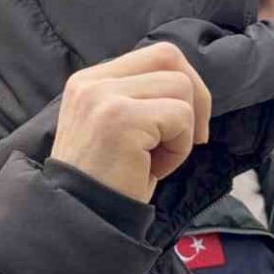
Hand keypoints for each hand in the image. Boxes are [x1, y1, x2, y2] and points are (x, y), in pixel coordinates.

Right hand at [50, 42, 211, 202]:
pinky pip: (180, 117)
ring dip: (183, 130)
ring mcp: (104, 98)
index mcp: (88, 81)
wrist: (78, 218)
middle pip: (170, 57)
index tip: (182, 124)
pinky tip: (153, 169)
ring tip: (156, 159)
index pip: (155, 54)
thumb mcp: (115, 126)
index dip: (182, 83)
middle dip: (196, 96)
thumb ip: (138, 98)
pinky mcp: (121, 119)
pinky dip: (179, 148)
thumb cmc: (104, 180)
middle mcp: (92, 83)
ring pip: (180, 87)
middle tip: (195, 136)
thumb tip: (188, 84)